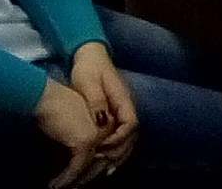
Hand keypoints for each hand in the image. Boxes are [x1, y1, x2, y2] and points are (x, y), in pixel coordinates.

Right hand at [34, 76, 107, 188]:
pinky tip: (56, 184)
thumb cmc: (57, 103)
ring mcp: (99, 135)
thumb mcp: (76, 117)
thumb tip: (82, 149)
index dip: (100, 164)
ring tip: (64, 188)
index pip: (110, 147)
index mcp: (110, 119)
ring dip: (77, 180)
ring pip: (92, 165)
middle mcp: (108, 128)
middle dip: (89, 176)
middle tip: (76, 187)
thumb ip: (85, 130)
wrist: (48, 97)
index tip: (87, 176)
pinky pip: (78, 166)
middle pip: (104, 159)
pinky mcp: (86, 141)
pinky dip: (67, 177)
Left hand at [69, 43, 137, 173]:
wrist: (89, 53)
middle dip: (120, 151)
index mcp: (122, 98)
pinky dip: (114, 147)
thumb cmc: (89, 67)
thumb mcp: (89, 83)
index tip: (103, 147)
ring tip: (107, 169)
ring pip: (127, 136)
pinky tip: (104, 157)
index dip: (119, 139)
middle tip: (105, 166)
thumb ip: (97, 102)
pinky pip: (120, 133)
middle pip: (131, 134)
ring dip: (119, 153)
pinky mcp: (114, 110)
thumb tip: (103, 122)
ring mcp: (122, 108)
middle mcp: (126, 105)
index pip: (131, 124)